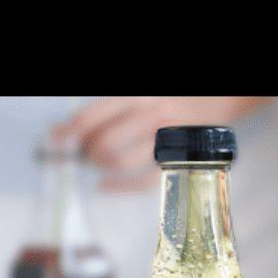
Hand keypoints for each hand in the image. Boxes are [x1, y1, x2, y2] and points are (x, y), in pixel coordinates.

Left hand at [53, 97, 268, 192]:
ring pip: (120, 162)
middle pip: (103, 143)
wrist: (220, 98)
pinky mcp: (177, 161)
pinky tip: (105, 186)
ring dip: (101, 166)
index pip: (93, 115)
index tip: (56, 137)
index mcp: (141, 94)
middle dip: (87, 151)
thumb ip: (115, 104)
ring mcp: (165, 141)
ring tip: (98, 162)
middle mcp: (152, 116)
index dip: (69, 129)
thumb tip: (78, 126)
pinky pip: (143, 181)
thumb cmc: (173, 94)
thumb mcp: (144, 90)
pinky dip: (120, 187)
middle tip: (84, 150)